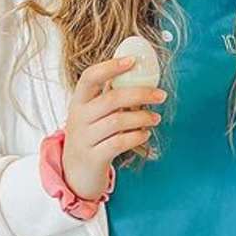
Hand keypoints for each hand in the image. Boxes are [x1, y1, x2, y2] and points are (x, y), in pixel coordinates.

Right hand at [62, 56, 165, 199]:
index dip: (111, 66)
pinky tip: (145, 134)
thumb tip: (136, 72)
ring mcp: (84, 139)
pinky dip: (136, 137)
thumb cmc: (91, 138)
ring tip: (156, 118)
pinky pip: (119, 143)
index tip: (133, 61)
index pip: (90, 77)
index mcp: (78, 102)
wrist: (74, 175)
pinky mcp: (93, 158)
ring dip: (142, 117)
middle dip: (141, 94)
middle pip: (111, 99)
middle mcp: (78, 118)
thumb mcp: (92, 115)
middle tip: (161, 95)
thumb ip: (109, 96)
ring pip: (118, 121)